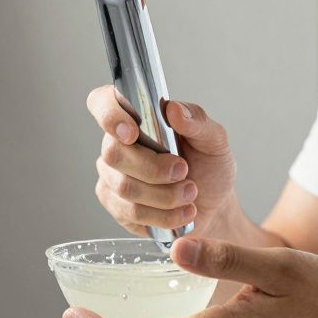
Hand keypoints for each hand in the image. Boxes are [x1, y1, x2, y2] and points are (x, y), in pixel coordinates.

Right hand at [87, 86, 237, 237]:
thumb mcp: (214, 140)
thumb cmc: (209, 167)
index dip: (109, 115)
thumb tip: (174, 110)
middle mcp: (118, 144)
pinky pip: (130, 212)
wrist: (214, 206)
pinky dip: (162, 215)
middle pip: (113, 153)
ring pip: (124, 187)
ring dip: (165, 195)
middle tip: (184, 171)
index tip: (132, 133)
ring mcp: (113, 176)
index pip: (102, 103)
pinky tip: (181, 212)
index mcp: (137, 117)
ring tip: (190, 193)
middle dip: (154, 168)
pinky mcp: (117, 206)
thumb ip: (197, 121)